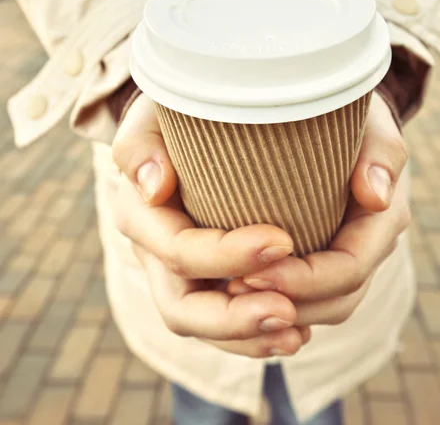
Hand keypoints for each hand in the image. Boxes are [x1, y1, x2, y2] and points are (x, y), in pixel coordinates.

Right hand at [112, 93, 310, 357]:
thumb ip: (146, 137)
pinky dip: (257, 335)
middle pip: (182, 308)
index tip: (283, 240)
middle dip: (234, 319)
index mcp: (140, 211)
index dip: (227, 255)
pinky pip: (225, 324)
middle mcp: (155, 251)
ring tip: (297, 332)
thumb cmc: (186, 108)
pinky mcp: (208, 281)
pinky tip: (295, 330)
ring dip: (251, 337)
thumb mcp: (164, 104)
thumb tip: (154, 187)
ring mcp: (179, 272)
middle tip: (288, 312)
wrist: (196, 122)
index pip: (177, 250)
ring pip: (205, 327)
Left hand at [228, 92, 409, 326]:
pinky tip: (239, 290)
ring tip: (229, 291)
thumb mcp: (368, 118)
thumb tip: (376, 196)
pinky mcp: (323, 255)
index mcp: (383, 217)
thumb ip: (379, 150)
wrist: (342, 117)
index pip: (350, 268)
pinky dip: (277, 299)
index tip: (252, 272)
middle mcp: (369, 244)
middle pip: (337, 300)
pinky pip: (307, 295)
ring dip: (279, 306)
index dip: (304, 280)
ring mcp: (348, 254)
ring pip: (321, 306)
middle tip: (232, 287)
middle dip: (287, 301)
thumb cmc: (350, 113)